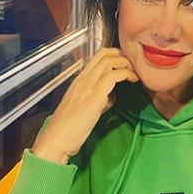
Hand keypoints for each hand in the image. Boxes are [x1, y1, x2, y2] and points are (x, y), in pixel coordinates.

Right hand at [31, 48, 138, 163]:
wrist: (57, 139)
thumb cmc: (69, 128)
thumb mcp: (85, 108)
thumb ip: (98, 99)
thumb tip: (111, 96)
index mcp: (79, 81)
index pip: (97, 57)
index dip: (114, 55)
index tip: (126, 64)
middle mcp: (83, 79)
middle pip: (104, 54)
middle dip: (122, 56)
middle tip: (133, 66)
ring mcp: (88, 86)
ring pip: (109, 62)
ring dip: (126, 64)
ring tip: (135, 73)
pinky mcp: (94, 96)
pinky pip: (113, 76)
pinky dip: (126, 74)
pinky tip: (133, 80)